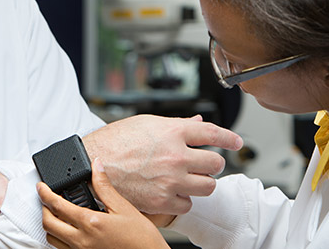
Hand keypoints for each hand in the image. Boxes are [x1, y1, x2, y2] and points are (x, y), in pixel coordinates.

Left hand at [38, 159, 171, 248]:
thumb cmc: (140, 238)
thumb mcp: (123, 207)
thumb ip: (104, 186)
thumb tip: (96, 166)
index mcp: (90, 223)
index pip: (57, 206)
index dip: (45, 193)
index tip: (41, 187)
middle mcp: (81, 240)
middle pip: (48, 224)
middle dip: (43, 209)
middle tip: (47, 199)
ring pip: (52, 240)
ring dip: (50, 226)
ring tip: (57, 215)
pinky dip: (59, 239)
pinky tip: (69, 231)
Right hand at [82, 114, 241, 214]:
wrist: (92, 163)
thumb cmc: (115, 141)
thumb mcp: (147, 123)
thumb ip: (176, 125)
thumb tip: (197, 123)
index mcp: (173, 131)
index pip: (213, 133)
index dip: (229, 138)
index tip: (236, 142)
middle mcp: (176, 156)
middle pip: (216, 163)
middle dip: (212, 164)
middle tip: (203, 164)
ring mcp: (171, 180)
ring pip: (207, 186)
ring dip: (201, 183)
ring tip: (188, 179)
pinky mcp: (162, 200)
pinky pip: (188, 204)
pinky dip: (183, 199)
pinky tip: (172, 191)